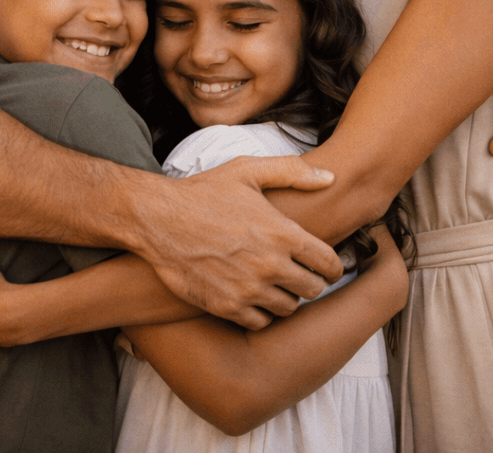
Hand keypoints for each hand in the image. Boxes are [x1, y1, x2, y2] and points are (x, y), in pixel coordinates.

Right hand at [140, 156, 342, 330]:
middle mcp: (270, 265)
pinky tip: (253, 296)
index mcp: (282, 233)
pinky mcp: (226, 307)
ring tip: (275, 283)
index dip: (333, 265)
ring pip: (288, 308)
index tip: (326, 265)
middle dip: (311, 281)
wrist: (159, 219)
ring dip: (286, 297)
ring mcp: (248, 290)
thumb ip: (292, 171)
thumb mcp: (248, 171)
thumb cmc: (204, 192)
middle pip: (313, 289)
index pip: (329, 263)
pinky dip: (261, 313)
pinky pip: (260, 322)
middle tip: (300, 273)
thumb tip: (330, 176)